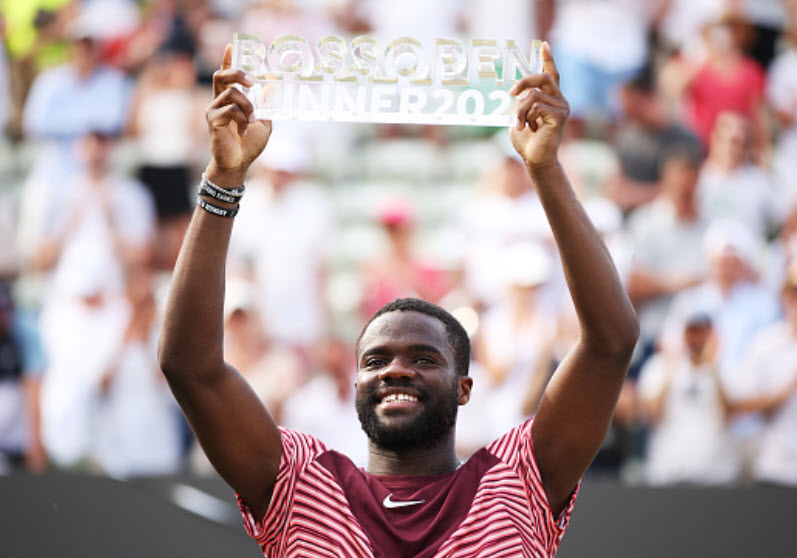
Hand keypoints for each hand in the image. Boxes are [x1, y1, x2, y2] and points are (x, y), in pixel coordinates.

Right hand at [206, 44, 271, 183]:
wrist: (239, 164)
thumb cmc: (249, 145)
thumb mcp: (265, 121)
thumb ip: (267, 103)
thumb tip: (274, 83)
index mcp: (230, 100)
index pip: (226, 75)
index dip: (228, 60)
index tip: (232, 45)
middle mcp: (218, 102)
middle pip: (221, 75)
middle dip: (237, 73)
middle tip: (253, 82)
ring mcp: (213, 110)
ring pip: (232, 93)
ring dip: (247, 105)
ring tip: (251, 120)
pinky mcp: (212, 119)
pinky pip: (231, 108)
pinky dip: (242, 117)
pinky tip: (242, 128)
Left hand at [509, 42, 568, 168]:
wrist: (535, 159)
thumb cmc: (527, 141)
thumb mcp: (520, 116)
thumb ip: (521, 102)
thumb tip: (518, 92)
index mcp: (550, 98)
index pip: (551, 74)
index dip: (548, 59)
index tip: (544, 44)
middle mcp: (559, 100)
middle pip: (542, 77)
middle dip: (524, 81)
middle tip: (511, 93)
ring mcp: (562, 107)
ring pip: (534, 94)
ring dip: (520, 109)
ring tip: (518, 123)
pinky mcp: (560, 115)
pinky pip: (536, 106)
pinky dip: (526, 116)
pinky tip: (528, 128)